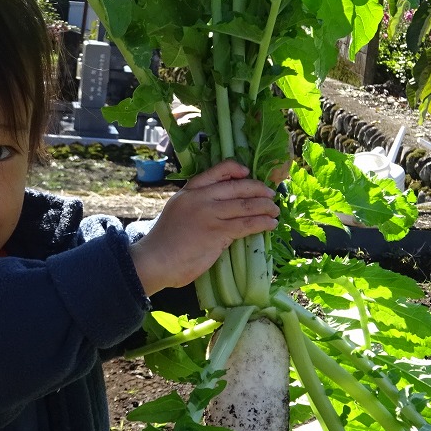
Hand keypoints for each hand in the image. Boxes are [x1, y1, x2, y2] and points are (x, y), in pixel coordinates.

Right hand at [130, 160, 279, 295]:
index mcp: (190, 191)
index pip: (217, 171)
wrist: (155, 260)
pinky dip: (262, 223)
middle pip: (238, 187)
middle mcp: (201, 198)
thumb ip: (196, 205)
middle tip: (271, 195)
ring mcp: (210, 214)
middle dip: (259, 190)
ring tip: (275, 210)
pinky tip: (270, 224)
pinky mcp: (218, 232)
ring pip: (246, 205)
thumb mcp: (178, 211)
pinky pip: (246, 224)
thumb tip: (220, 208)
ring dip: (265, 207)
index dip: (236, 170)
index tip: (248, 173)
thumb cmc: (165, 242)